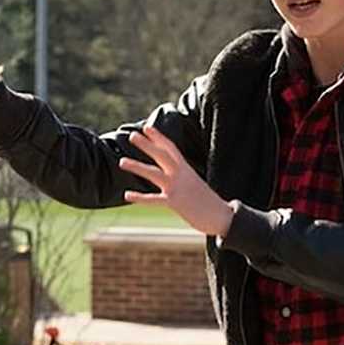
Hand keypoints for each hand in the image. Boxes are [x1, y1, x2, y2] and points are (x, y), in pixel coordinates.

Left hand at [118, 126, 233, 236]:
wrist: (222, 216)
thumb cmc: (208, 202)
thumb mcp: (195, 184)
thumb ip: (182, 179)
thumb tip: (172, 178)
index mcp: (186, 170)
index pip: (171, 148)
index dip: (158, 137)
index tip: (147, 128)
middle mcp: (181, 175)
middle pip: (162, 155)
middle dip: (147, 145)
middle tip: (132, 136)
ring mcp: (177, 187)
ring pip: (154, 173)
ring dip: (137, 166)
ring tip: (122, 162)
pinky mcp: (175, 202)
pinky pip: (153, 199)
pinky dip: (139, 197)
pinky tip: (127, 194)